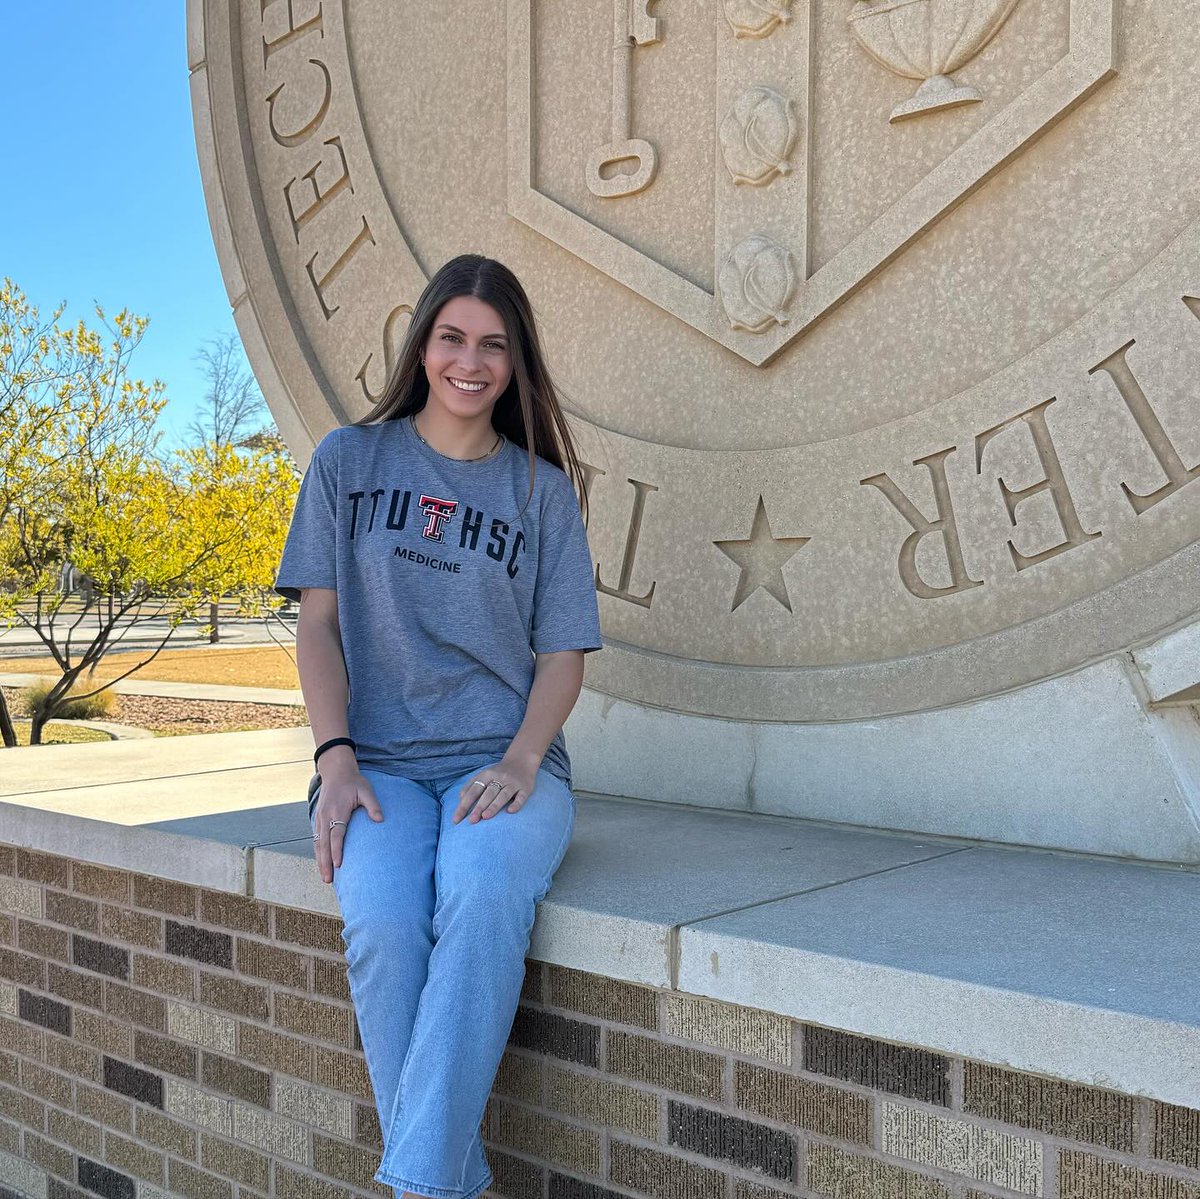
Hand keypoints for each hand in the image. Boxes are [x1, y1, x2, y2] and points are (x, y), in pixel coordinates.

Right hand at [312, 766, 382, 883]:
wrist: (336, 771)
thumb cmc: (353, 782)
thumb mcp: (366, 790)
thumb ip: (373, 805)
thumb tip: (380, 820)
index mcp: (337, 810)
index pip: (336, 834)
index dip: (336, 850)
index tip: (338, 864)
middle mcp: (325, 816)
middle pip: (324, 843)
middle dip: (325, 863)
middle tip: (328, 880)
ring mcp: (319, 818)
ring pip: (318, 843)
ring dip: (320, 861)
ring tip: (324, 877)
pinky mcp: (318, 819)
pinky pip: (316, 838)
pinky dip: (318, 852)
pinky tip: (321, 863)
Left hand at [453, 752, 538, 823]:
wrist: (522, 761)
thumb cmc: (499, 772)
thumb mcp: (484, 774)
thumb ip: (472, 785)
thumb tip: (460, 799)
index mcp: (487, 775)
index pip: (473, 790)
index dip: (464, 805)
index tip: (457, 819)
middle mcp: (500, 778)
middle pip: (488, 793)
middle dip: (479, 806)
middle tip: (471, 820)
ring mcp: (513, 783)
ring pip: (503, 795)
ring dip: (494, 805)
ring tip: (485, 817)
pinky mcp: (525, 788)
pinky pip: (521, 797)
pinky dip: (516, 804)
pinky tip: (510, 811)